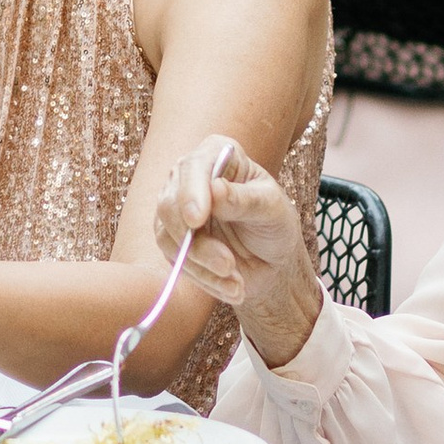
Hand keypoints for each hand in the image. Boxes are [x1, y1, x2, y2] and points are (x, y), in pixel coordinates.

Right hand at [154, 137, 322, 370]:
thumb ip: (245, 200)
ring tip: (237, 282)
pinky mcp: (171, 240)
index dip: (191, 194)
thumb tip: (214, 190)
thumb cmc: (275, 225)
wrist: (272, 263)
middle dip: (198, 243)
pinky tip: (231, 288)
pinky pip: (174, 260)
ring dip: (202, 265)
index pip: (193, 168)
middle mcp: (189, 178)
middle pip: (170, 205)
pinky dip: (203, 278)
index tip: (197, 221)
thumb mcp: (272, 210)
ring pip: (168, 237)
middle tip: (228, 265)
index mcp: (216, 155)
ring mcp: (176, 209)